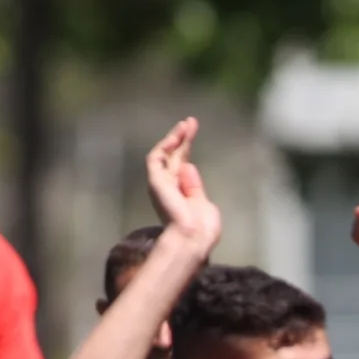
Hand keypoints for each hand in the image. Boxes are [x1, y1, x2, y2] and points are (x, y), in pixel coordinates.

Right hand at [145, 118, 222, 256]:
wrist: (193, 237)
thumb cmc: (203, 228)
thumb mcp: (203, 204)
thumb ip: (195, 186)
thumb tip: (188, 165)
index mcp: (182, 194)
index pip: (182, 165)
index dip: (186, 148)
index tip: (193, 132)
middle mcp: (169, 187)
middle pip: (174, 157)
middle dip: (182, 139)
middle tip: (191, 122)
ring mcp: (161, 184)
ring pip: (164, 154)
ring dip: (174, 138)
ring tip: (186, 124)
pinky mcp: (155, 181)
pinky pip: (156, 158)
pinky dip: (165, 145)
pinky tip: (177, 136)